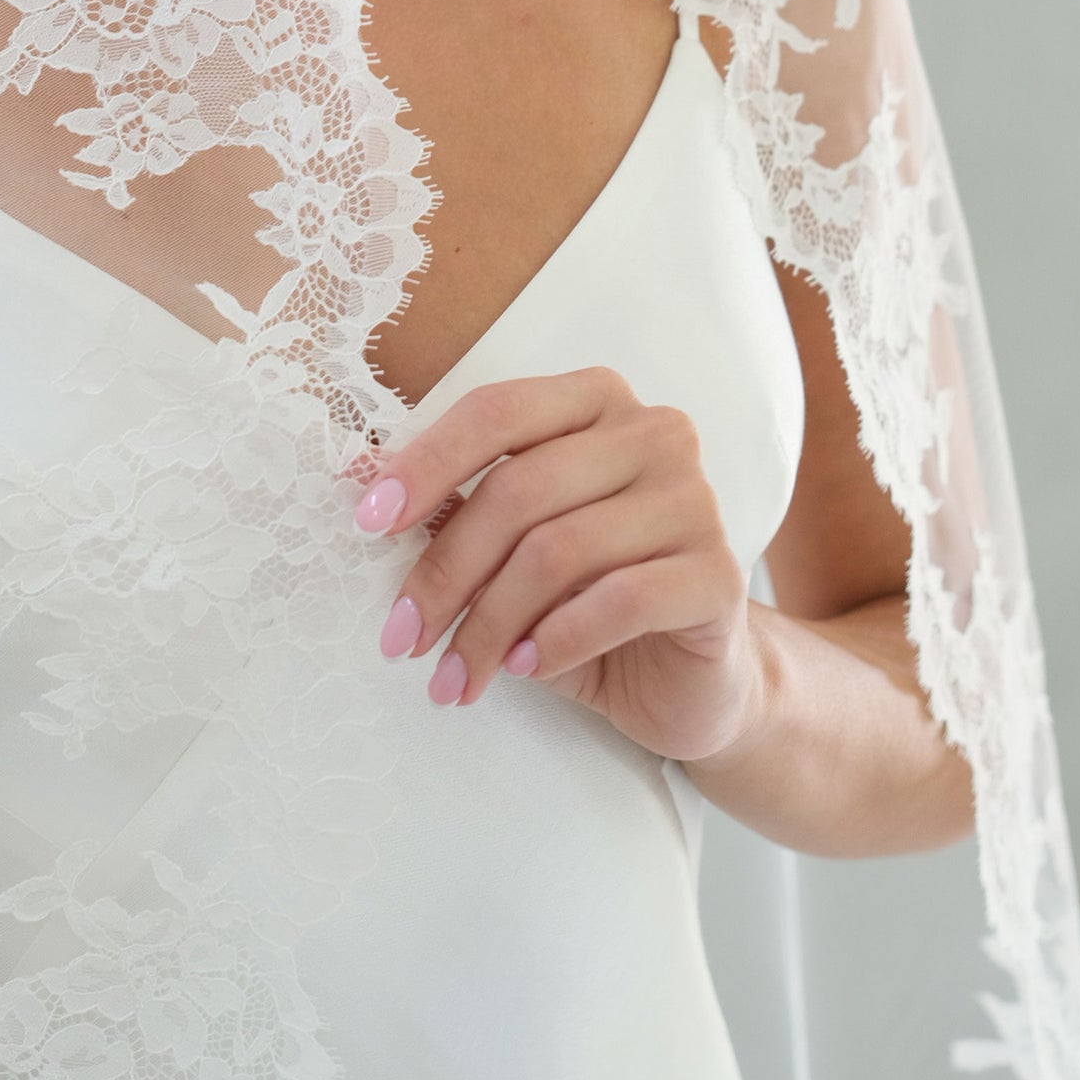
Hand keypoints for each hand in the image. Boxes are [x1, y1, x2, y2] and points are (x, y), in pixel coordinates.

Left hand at [351, 368, 767, 768]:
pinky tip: (525, 666)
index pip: (498, 411)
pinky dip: (556, 639)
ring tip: (456, 675)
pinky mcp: (721, 575)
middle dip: (446, 571)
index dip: (426, 464)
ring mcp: (694, 500)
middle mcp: (653, 433)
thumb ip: (452, 506)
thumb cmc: (586, 599)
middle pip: (520, 488)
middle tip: (402, 639)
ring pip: (560, 550)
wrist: (689, 678)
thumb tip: (358, 476)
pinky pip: (621, 599)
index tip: (367, 524)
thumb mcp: (509, 550)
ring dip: (489, 624)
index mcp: (595, 401)